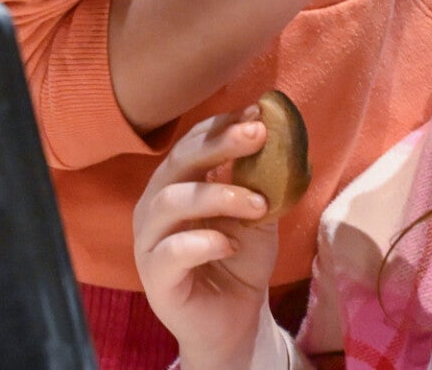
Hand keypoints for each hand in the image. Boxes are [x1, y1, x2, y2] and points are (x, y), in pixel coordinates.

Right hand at [134, 108, 284, 369]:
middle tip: (257, 133)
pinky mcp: (155, 277)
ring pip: (170, 201)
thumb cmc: (241, 259)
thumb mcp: (258, 212)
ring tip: (258, 204)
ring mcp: (150, 241)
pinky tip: (231, 243)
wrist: (236, 319)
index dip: (222, 123)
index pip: (193, 142)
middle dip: (218, 143)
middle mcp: (156, 206)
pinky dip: (204, 241)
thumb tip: (281, 134)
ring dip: (218, 194)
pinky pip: (171, 251)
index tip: (257, 112)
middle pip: (178, 162)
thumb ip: (262, 177)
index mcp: (178, 183)